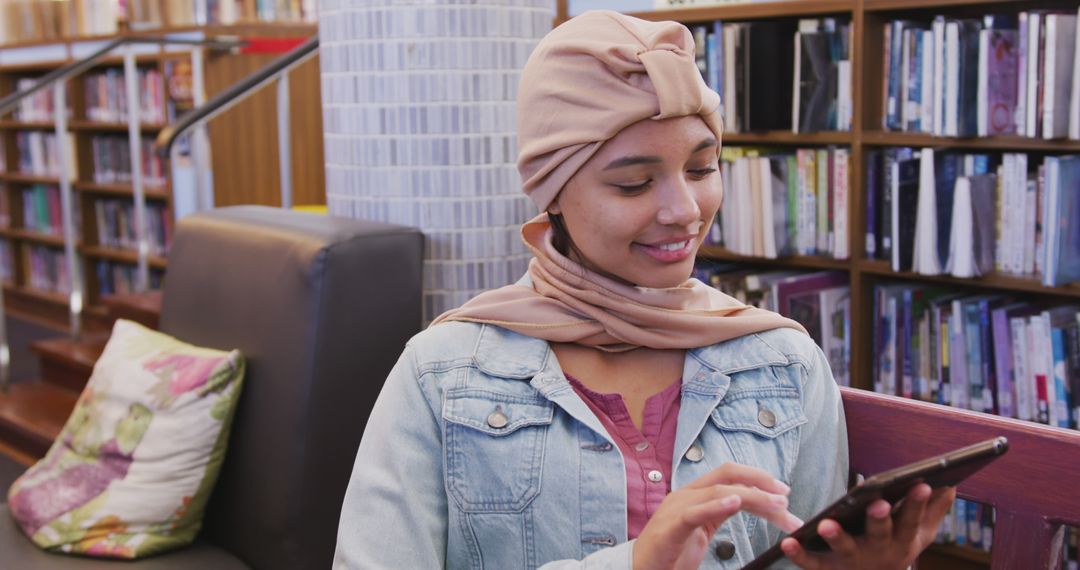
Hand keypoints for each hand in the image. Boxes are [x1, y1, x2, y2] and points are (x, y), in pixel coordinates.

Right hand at [633, 463, 802, 569]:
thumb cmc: (669, 553)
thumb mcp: (701, 529)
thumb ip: (719, 513)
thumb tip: (744, 501)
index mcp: (694, 494)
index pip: (730, 475)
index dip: (758, 478)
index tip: (784, 493)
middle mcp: (686, 494)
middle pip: (728, 475)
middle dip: (761, 482)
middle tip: (786, 498)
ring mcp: (677, 507)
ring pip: (719, 490)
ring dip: (753, 497)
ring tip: (776, 506)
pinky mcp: (671, 527)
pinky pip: (696, 512)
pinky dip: (717, 505)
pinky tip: (736, 502)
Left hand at [781, 484, 956, 569]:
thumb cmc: (896, 549)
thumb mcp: (919, 534)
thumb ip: (933, 510)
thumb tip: (950, 484)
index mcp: (903, 540)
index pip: (912, 519)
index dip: (917, 503)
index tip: (922, 483)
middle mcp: (880, 552)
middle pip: (880, 534)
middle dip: (879, 519)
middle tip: (878, 503)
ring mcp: (853, 562)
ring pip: (845, 549)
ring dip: (836, 537)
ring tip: (826, 524)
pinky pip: (813, 564)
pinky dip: (800, 555)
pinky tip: (788, 542)